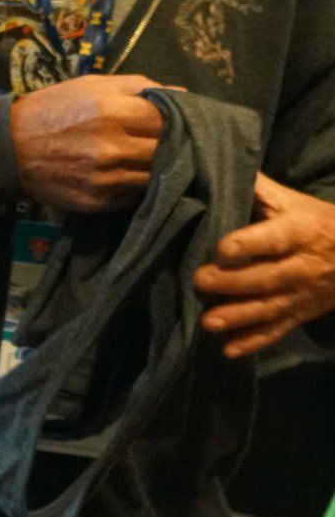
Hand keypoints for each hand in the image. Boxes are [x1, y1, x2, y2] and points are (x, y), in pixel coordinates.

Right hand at [10, 74, 170, 212]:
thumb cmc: (53, 109)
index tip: (179, 120)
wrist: (9, 147)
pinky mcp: (99, 201)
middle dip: (174, 144)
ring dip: (160, 169)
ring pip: (157, 176)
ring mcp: (107, 178)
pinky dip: (139, 185)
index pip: (169, 119)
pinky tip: (131, 175)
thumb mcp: (91, 85)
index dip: (179, 119)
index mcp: (112, 111)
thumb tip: (183, 95)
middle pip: (168, 149)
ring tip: (153, 160)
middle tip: (173, 141)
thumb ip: (138, 86)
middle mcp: (112, 147)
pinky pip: (136, 195)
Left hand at [195, 173, 334, 357]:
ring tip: (208, 323)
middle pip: (267, 277)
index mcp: (300, 232)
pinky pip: (278, 330)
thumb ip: (257, 189)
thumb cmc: (316, 221)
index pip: (274, 239)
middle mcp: (303, 266)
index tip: (222, 249)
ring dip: (239, 317)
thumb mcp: (292, 201)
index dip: (250, 244)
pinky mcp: (300, 314)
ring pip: (270, 308)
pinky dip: (255, 342)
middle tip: (199, 281)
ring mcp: (303, 294)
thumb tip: (217, 166)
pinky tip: (229, 350)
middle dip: (233, 283)